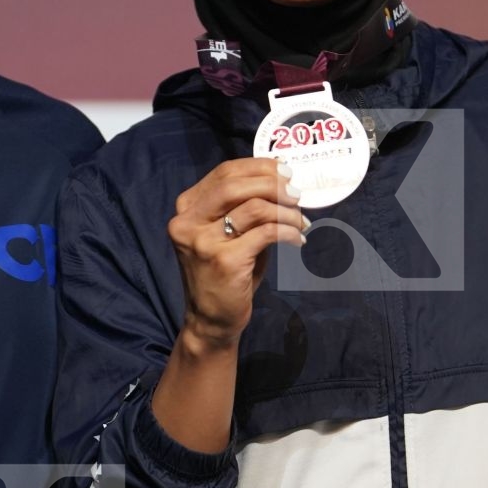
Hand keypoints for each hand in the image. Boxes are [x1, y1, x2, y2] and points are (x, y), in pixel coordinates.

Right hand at [167, 158, 308, 350]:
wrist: (210, 320)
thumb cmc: (223, 274)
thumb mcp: (224, 234)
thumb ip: (242, 207)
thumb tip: (281, 182)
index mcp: (187, 208)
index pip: (224, 173)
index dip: (258, 167)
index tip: (284, 171)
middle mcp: (188, 221)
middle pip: (235, 185)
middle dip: (272, 184)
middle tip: (296, 194)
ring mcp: (203, 241)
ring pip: (254, 207)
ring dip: (286, 211)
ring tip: (300, 220)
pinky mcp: (224, 261)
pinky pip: (266, 233)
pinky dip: (288, 232)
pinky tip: (298, 239)